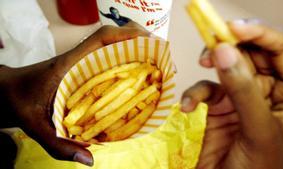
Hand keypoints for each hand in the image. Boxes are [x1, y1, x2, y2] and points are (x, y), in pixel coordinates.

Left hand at [0, 22, 149, 165]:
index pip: (101, 39)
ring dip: (138, 52)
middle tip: (163, 62)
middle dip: (142, 43)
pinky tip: (140, 79)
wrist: (8, 92)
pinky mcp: (85, 70)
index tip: (150, 43)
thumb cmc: (21, 102)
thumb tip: (89, 159)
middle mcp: (80, 58)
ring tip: (158, 68)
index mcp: (70, 64)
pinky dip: (128, 64)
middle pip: (115, 39)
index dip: (128, 35)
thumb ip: (59, 145)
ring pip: (115, 48)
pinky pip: (110, 61)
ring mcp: (84, 63)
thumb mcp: (36, 126)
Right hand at [181, 21, 282, 168]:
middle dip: (231, 45)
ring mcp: (241, 96)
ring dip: (212, 63)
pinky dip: (195, 94)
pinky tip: (190, 106)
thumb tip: (225, 53)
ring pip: (226, 65)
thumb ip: (244, 91)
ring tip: (202, 64)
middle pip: (251, 53)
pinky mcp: (219, 105)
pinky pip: (206, 88)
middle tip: (213, 42)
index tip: (234, 29)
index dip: (261, 35)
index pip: (282, 51)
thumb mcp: (258, 129)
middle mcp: (267, 90)